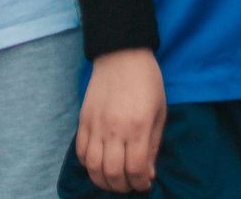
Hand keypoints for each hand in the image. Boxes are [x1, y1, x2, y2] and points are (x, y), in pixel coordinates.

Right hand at [75, 48, 166, 192]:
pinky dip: (88, 164)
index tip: (144, 184)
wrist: (122, 54)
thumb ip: (153, 145)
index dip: (140, 183)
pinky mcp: (83, 119)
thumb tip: (147, 174)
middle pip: (112, 172)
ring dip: (102, 180)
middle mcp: (115, 128)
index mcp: (138, 126)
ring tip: (113, 180)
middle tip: (129, 185)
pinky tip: (98, 164)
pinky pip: (81, 151)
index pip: (135, 168)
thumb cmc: (147, 82)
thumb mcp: (160, 112)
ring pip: (93, 166)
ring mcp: (96, 124)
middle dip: (122, 186)